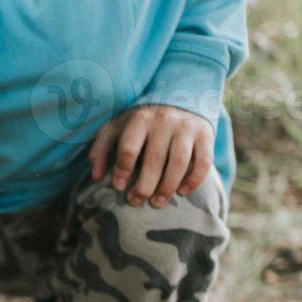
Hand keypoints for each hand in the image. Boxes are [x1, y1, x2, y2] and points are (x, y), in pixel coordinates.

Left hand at [88, 105, 214, 207]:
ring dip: (167, 187)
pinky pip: (204, 161)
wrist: (178, 98)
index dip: (122, 171)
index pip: (129, 148)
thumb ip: (102, 149)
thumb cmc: (141, 122)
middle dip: (144, 186)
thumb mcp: (117, 127)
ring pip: (179, 163)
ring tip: (157, 203)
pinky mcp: (206, 134)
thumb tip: (96, 177)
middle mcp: (165, 121)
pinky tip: (182, 192)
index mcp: (140, 118)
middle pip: (154, 160)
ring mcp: (187, 128)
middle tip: (136, 201)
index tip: (119, 187)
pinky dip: (194, 180)